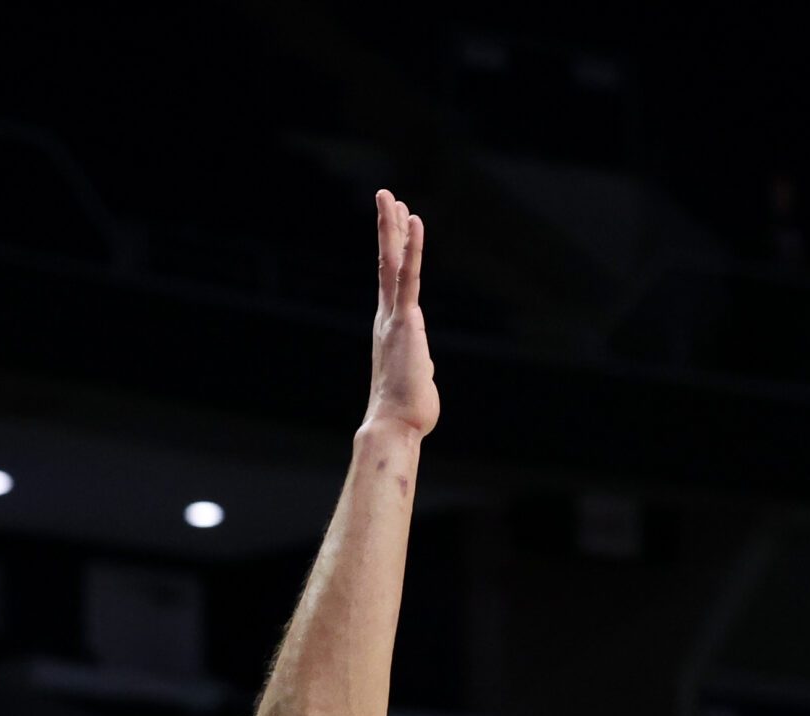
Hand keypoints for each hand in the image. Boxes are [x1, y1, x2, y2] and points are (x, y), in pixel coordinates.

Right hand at [366, 189, 437, 436]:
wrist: (394, 425)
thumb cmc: (406, 411)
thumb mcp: (416, 381)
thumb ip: (418, 364)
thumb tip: (423, 366)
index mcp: (390, 329)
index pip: (391, 282)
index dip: (394, 251)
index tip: (397, 227)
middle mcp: (386, 318)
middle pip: (386, 263)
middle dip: (387, 228)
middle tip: (387, 197)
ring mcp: (393, 317)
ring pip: (391, 262)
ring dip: (392, 227)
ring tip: (390, 197)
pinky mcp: (405, 321)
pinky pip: (408, 277)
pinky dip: (412, 248)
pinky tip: (414, 223)